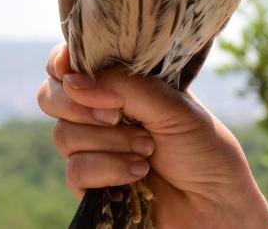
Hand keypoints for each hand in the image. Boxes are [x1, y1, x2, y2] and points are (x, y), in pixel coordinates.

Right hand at [37, 43, 267, 228]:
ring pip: (64, 135)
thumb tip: (73, 80)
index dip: (64, 63)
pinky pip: (75, 170)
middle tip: (117, 115)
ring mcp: (95, 148)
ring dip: (109, 142)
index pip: (74, 63)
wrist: (214, 204)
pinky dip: (109, 169)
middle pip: (52, 95)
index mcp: (124, 84)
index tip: (74, 72)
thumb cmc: (204, 150)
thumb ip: (125, 86)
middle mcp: (104, 112)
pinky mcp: (92, 184)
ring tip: (148, 149)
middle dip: (80, 105)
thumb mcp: (173, 106)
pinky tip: (139, 173)